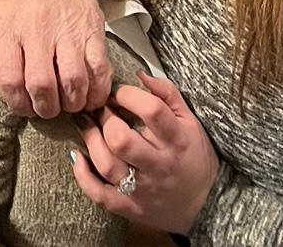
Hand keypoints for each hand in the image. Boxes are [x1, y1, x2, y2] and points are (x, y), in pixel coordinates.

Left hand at [0, 0, 109, 117]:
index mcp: (9, 27)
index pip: (10, 80)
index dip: (17, 103)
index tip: (24, 106)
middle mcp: (38, 30)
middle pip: (42, 86)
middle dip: (45, 108)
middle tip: (46, 107)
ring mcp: (68, 30)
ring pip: (73, 82)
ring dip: (71, 103)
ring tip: (67, 102)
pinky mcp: (93, 30)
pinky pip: (100, 70)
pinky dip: (98, 91)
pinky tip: (89, 93)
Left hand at [70, 72, 219, 233]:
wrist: (206, 205)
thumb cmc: (192, 155)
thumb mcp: (190, 121)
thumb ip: (167, 93)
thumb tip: (140, 73)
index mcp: (176, 140)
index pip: (151, 111)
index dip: (128, 95)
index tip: (117, 92)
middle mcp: (159, 166)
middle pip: (122, 140)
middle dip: (104, 118)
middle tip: (98, 108)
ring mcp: (144, 190)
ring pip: (107, 165)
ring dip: (90, 140)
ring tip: (86, 125)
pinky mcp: (131, 208)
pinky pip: (100, 195)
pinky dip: (83, 176)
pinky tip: (77, 157)